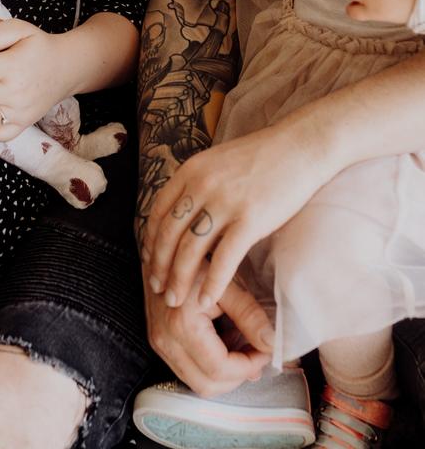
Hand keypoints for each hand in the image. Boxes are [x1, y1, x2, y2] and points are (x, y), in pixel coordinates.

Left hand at [142, 124, 326, 308]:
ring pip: (191, 250)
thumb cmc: (262, 156)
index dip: (151, 240)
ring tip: (176, 301)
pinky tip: (206, 300)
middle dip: (160, 265)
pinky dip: (212, 284)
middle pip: (169, 233)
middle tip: (158, 288)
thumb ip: (199, 183)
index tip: (150, 260)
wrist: (299, 147)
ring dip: (180, 280)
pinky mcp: (250, 220)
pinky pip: (224, 258)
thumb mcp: (218, 161)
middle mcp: (202, 185)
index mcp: (191, 170)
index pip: (159, 211)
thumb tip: (184, 212)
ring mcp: (225, 202)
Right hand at [144, 259, 272, 396]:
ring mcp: (158, 343)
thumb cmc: (196, 259)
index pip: (221, 369)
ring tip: (241, 345)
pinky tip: (223, 341)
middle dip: (237, 375)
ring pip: (197, 382)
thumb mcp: (226, 284)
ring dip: (224, 373)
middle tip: (256, 352)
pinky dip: (209, 365)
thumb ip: (249, 315)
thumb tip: (273, 344)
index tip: (265, 349)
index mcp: (181, 326)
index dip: (248, 365)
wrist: (164, 246)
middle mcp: (165, 341)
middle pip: (207, 386)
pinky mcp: (157, 342)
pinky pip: (187, 369)